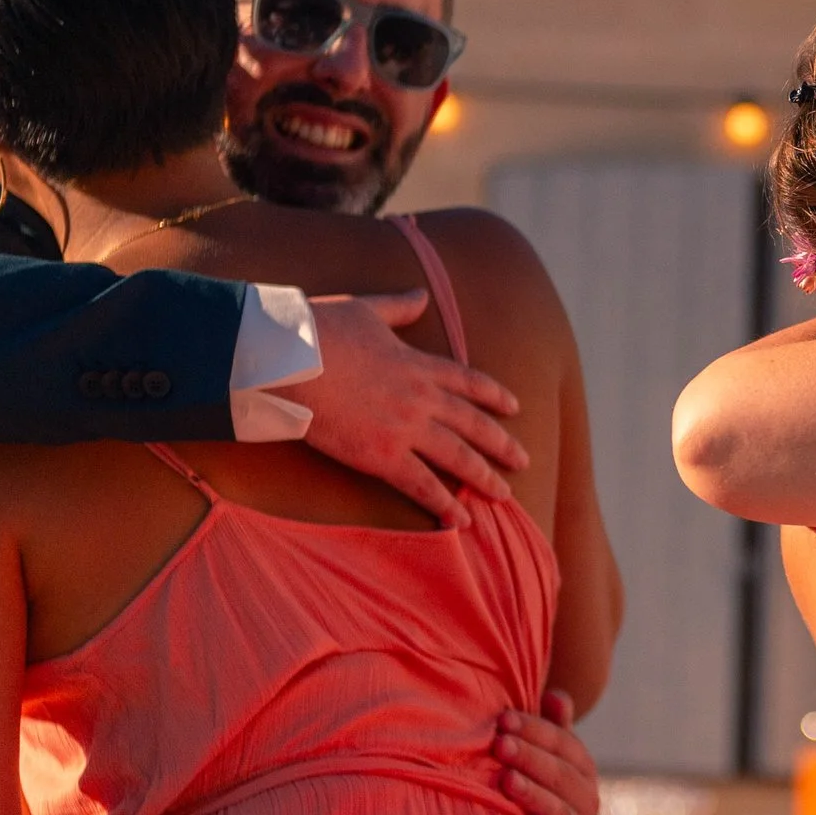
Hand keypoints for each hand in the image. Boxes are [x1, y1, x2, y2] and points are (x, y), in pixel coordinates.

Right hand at [287, 290, 527, 523]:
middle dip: (502, 444)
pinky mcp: (382, 456)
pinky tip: (461, 520)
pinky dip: (444, 504)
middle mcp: (422, 398)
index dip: (495, 396)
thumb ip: (399, 307)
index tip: (515, 408)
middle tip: (523, 460)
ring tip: (504, 495)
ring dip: (484, 478)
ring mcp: (406, 429)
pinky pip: (422, 485)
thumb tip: (421, 294)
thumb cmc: (322, 331)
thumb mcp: (368, 310)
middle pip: (474, 425)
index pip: (470, 381)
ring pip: (458, 458)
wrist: (292, 361)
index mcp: (420, 364)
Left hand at [495, 690, 599, 814]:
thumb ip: (553, 731)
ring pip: (560, 812)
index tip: (503, 719)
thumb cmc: (543, 797)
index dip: (535, 729)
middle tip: (500, 745)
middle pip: (561, 775)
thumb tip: (554, 695)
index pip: (563, 743)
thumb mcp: (549, 763)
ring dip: (534, 795)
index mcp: (582, 769)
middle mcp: (586, 799)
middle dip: (530, 758)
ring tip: (507, 781)